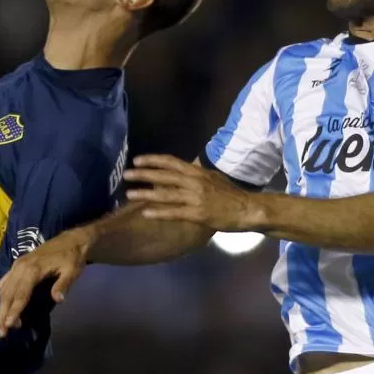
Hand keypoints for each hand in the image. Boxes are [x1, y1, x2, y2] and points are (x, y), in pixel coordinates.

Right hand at [0, 228, 90, 337]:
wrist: (71, 239)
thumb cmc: (72, 256)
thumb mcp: (72, 270)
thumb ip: (63, 284)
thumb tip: (58, 300)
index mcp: (33, 269)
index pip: (21, 294)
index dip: (14, 311)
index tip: (9, 326)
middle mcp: (21, 266)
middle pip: (8, 294)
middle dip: (3, 314)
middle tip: (2, 333)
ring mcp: (18, 264)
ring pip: (4, 288)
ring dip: (1, 307)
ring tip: (2, 324)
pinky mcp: (17, 264)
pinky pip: (5, 281)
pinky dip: (3, 295)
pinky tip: (4, 305)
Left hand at [124, 155, 262, 230]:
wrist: (247, 209)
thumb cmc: (231, 194)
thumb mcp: (214, 178)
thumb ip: (197, 175)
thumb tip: (184, 170)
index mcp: (198, 172)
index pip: (171, 162)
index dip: (153, 160)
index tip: (138, 160)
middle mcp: (194, 182)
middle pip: (164, 176)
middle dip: (143, 174)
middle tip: (126, 174)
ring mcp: (195, 198)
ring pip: (166, 194)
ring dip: (146, 193)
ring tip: (130, 193)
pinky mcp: (198, 214)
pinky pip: (174, 212)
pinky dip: (159, 212)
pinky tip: (146, 213)